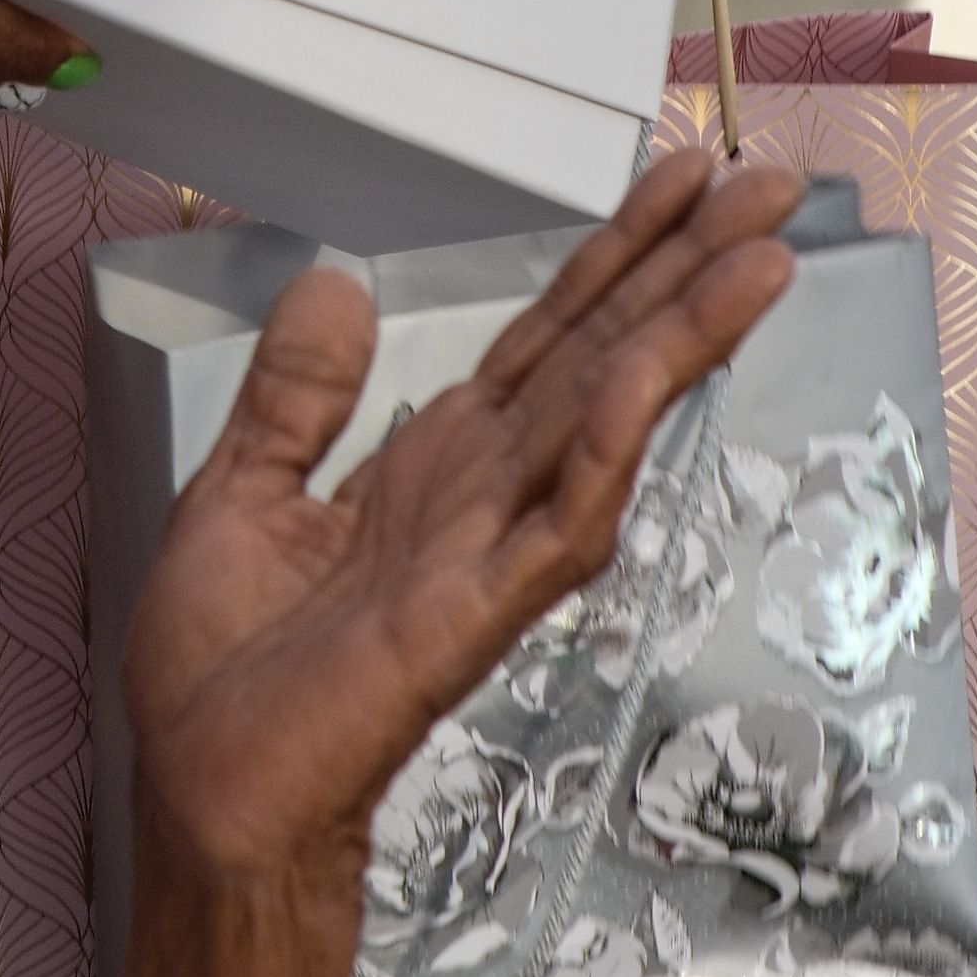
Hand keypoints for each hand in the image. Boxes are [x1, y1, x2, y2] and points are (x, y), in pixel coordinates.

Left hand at [125, 147, 804, 906]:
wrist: (204, 798)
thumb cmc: (226, 679)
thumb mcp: (240, 495)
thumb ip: (295, 397)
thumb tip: (335, 284)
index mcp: (432, 463)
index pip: (546, 336)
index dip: (613, 254)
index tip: (680, 178)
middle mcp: (479, 497)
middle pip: (603, 356)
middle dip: (687, 269)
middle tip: (772, 188)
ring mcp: (487, 555)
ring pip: (605, 425)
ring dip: (679, 341)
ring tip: (757, 262)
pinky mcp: (468, 618)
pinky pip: (553, 527)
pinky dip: (597, 452)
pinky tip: (638, 383)